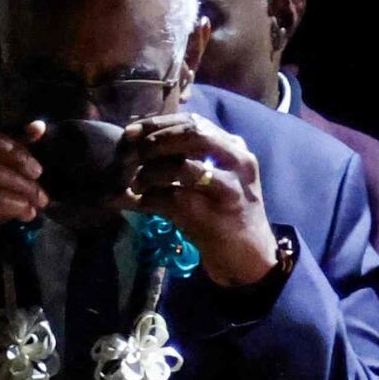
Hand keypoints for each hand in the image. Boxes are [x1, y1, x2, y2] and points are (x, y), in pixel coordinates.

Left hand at [121, 108, 280, 288]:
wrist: (248, 257)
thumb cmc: (222, 216)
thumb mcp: (209, 180)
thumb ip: (182, 160)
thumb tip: (133, 147)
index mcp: (233, 147)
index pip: (194, 122)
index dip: (158, 124)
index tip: (130, 132)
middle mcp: (237, 161)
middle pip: (192, 135)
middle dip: (155, 142)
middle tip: (131, 155)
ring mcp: (229, 188)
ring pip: (183, 167)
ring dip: (151, 173)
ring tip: (135, 184)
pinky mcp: (215, 216)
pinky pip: (174, 200)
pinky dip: (151, 199)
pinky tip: (140, 203)